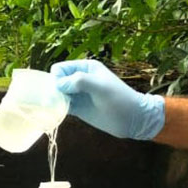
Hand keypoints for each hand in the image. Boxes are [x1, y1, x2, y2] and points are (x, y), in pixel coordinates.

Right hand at [50, 59, 164, 139]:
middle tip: (63, 101)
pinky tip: (61, 113)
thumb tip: (58, 84)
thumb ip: (80, 81)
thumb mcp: (101, 88)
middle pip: (56, 81)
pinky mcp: (79, 108)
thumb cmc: (120, 100)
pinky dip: (59, 108)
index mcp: (85, 68)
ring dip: (55, 100)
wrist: (133, 119)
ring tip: (62, 108)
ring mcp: (78, 94)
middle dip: (54, 90)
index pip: (59, 69)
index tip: (65, 90)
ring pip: (57, 94)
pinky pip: (62, 105)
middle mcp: (80, 79)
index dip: (58, 79)